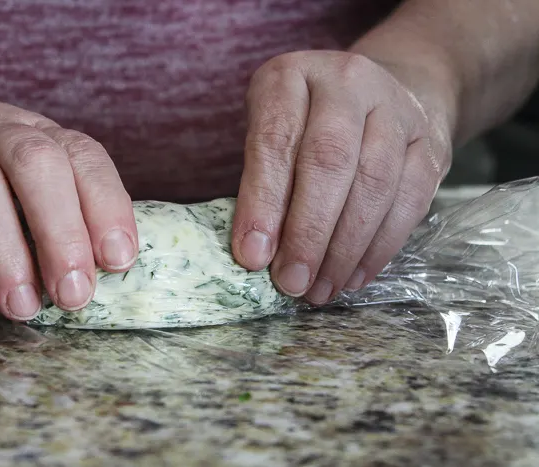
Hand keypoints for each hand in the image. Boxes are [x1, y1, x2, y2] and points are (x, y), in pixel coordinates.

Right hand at [0, 78, 137, 320]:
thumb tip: (101, 271)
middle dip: (61, 231)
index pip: (80, 154)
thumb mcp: (17, 167)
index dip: (106, 206)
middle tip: (74, 293)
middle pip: (33, 163)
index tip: (119, 260)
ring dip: (7, 253)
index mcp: (33, 129)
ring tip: (24, 306)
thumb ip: (58, 205)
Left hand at [232, 51, 451, 303]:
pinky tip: (354, 276)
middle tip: (292, 283)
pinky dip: (380, 247)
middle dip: (308, 233)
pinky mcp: (428, 141)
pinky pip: (410, 200)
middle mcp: (346, 82)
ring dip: (345, 249)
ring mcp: (395, 108)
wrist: (378, 94)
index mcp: (290, 77)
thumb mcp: (271, 134)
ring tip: (320, 290)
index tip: (252, 257)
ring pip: (374, 184)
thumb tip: (257, 256)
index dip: (262, 203)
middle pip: (329, 161)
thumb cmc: (306, 126)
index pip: (275, 140)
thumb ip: (262, 183)